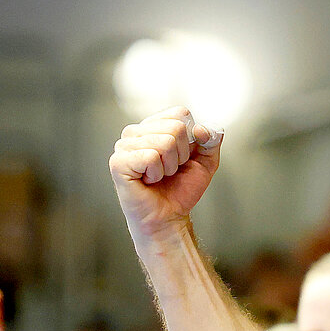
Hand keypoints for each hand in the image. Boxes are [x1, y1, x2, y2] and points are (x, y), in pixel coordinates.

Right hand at [109, 108, 223, 239]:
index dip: (190, 138)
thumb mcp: (205, 163)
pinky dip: (156, 174)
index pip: (180, 113)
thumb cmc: (180, 190)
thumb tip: (202, 128)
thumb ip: (211, 140)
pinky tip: (147, 181)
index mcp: (153, 126)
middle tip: (169, 171)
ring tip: (159, 177)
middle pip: (176, 127)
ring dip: (169, 166)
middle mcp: (136, 131)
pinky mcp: (118, 162)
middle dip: (181, 155)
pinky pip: (150, 157)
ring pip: (165, 141)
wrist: (168, 218)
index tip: (182, 158)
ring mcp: (124, 145)